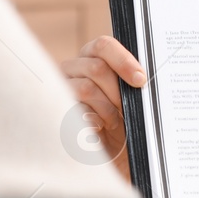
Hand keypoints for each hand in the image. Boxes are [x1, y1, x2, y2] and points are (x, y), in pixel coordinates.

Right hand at [61, 35, 144, 173]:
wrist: (110, 151)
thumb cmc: (123, 118)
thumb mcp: (131, 97)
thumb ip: (131, 81)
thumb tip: (140, 76)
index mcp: (93, 56)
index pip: (104, 46)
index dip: (123, 61)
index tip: (140, 80)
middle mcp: (74, 68)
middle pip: (96, 68)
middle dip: (117, 92)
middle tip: (124, 108)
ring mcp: (63, 88)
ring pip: (86, 89)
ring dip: (106, 109)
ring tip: (113, 121)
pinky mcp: (57, 110)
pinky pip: (77, 111)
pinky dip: (94, 123)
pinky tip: (99, 129)